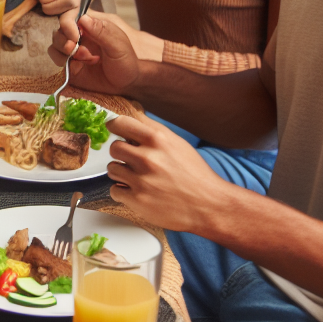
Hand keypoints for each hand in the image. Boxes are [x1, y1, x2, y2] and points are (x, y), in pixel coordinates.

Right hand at [48, 12, 140, 94]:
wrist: (126, 83)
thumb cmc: (125, 60)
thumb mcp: (118, 44)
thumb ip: (101, 31)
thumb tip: (83, 17)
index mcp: (89, 26)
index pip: (69, 17)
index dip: (67, 24)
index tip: (75, 35)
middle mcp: (77, 37)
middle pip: (58, 32)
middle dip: (65, 42)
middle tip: (80, 51)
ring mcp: (71, 52)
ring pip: (54, 46)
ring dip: (64, 53)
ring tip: (85, 60)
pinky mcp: (67, 66)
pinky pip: (55, 61)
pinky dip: (62, 63)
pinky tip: (78, 67)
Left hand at [106, 115, 224, 233]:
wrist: (210, 205)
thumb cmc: (195, 174)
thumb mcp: (177, 144)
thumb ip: (153, 130)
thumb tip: (131, 116)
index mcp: (157, 139)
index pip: (120, 123)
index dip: (115, 127)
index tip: (115, 131)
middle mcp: (147, 157)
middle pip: (114, 147)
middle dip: (122, 154)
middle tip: (134, 161)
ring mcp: (141, 180)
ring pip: (112, 169)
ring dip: (122, 174)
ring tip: (140, 178)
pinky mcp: (137, 200)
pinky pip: (115, 190)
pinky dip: (124, 192)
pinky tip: (139, 192)